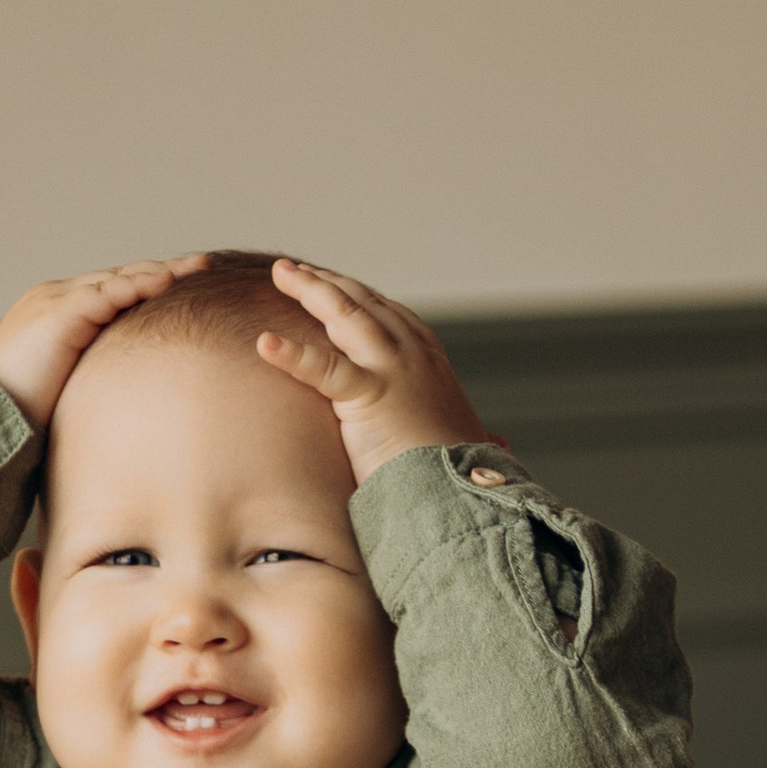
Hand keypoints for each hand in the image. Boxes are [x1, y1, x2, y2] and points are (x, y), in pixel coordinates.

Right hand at [0, 255, 210, 429]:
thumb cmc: (25, 413)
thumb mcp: (72, 387)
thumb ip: (98, 377)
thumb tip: (133, 401)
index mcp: (63, 313)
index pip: (116, 289)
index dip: (152, 285)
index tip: (190, 285)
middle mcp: (59, 297)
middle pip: (122, 276)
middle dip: (164, 271)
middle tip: (204, 266)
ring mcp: (56, 301)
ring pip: (117, 278)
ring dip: (158, 273)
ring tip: (196, 269)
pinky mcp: (57, 314)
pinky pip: (104, 294)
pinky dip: (135, 287)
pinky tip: (165, 283)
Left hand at [256, 259, 492, 479]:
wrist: (465, 496)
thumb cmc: (466, 476)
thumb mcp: (471, 441)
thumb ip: (475, 434)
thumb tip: (501, 444)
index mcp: (431, 361)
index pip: (389, 313)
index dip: (356, 295)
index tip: (331, 284)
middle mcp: (414, 354)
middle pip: (363, 302)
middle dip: (326, 282)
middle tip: (291, 270)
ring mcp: (393, 371)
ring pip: (346, 315)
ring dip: (311, 290)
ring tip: (281, 275)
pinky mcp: (371, 397)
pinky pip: (324, 369)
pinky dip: (293, 354)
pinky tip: (265, 343)